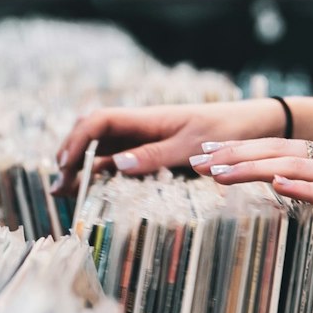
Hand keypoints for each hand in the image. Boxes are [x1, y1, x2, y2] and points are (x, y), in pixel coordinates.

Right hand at [52, 97, 286, 194]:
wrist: (255, 125)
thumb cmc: (226, 132)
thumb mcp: (191, 147)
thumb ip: (154, 155)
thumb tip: (116, 166)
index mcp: (145, 118)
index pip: (97, 123)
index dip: (75, 142)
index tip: (63, 167)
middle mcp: (140, 127)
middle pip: (92, 135)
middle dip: (70, 157)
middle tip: (57, 188)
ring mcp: (146, 140)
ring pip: (103, 150)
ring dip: (83, 169)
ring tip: (66, 194)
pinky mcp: (155, 152)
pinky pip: (121, 162)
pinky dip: (104, 175)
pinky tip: (95, 191)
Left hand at [190, 139, 312, 236]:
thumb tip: (308, 196)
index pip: (281, 150)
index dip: (243, 152)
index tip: (209, 155)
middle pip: (277, 153)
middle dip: (233, 157)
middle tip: (195, 160)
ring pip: (294, 168)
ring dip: (252, 169)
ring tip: (218, 173)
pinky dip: (302, 187)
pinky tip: (277, 186)